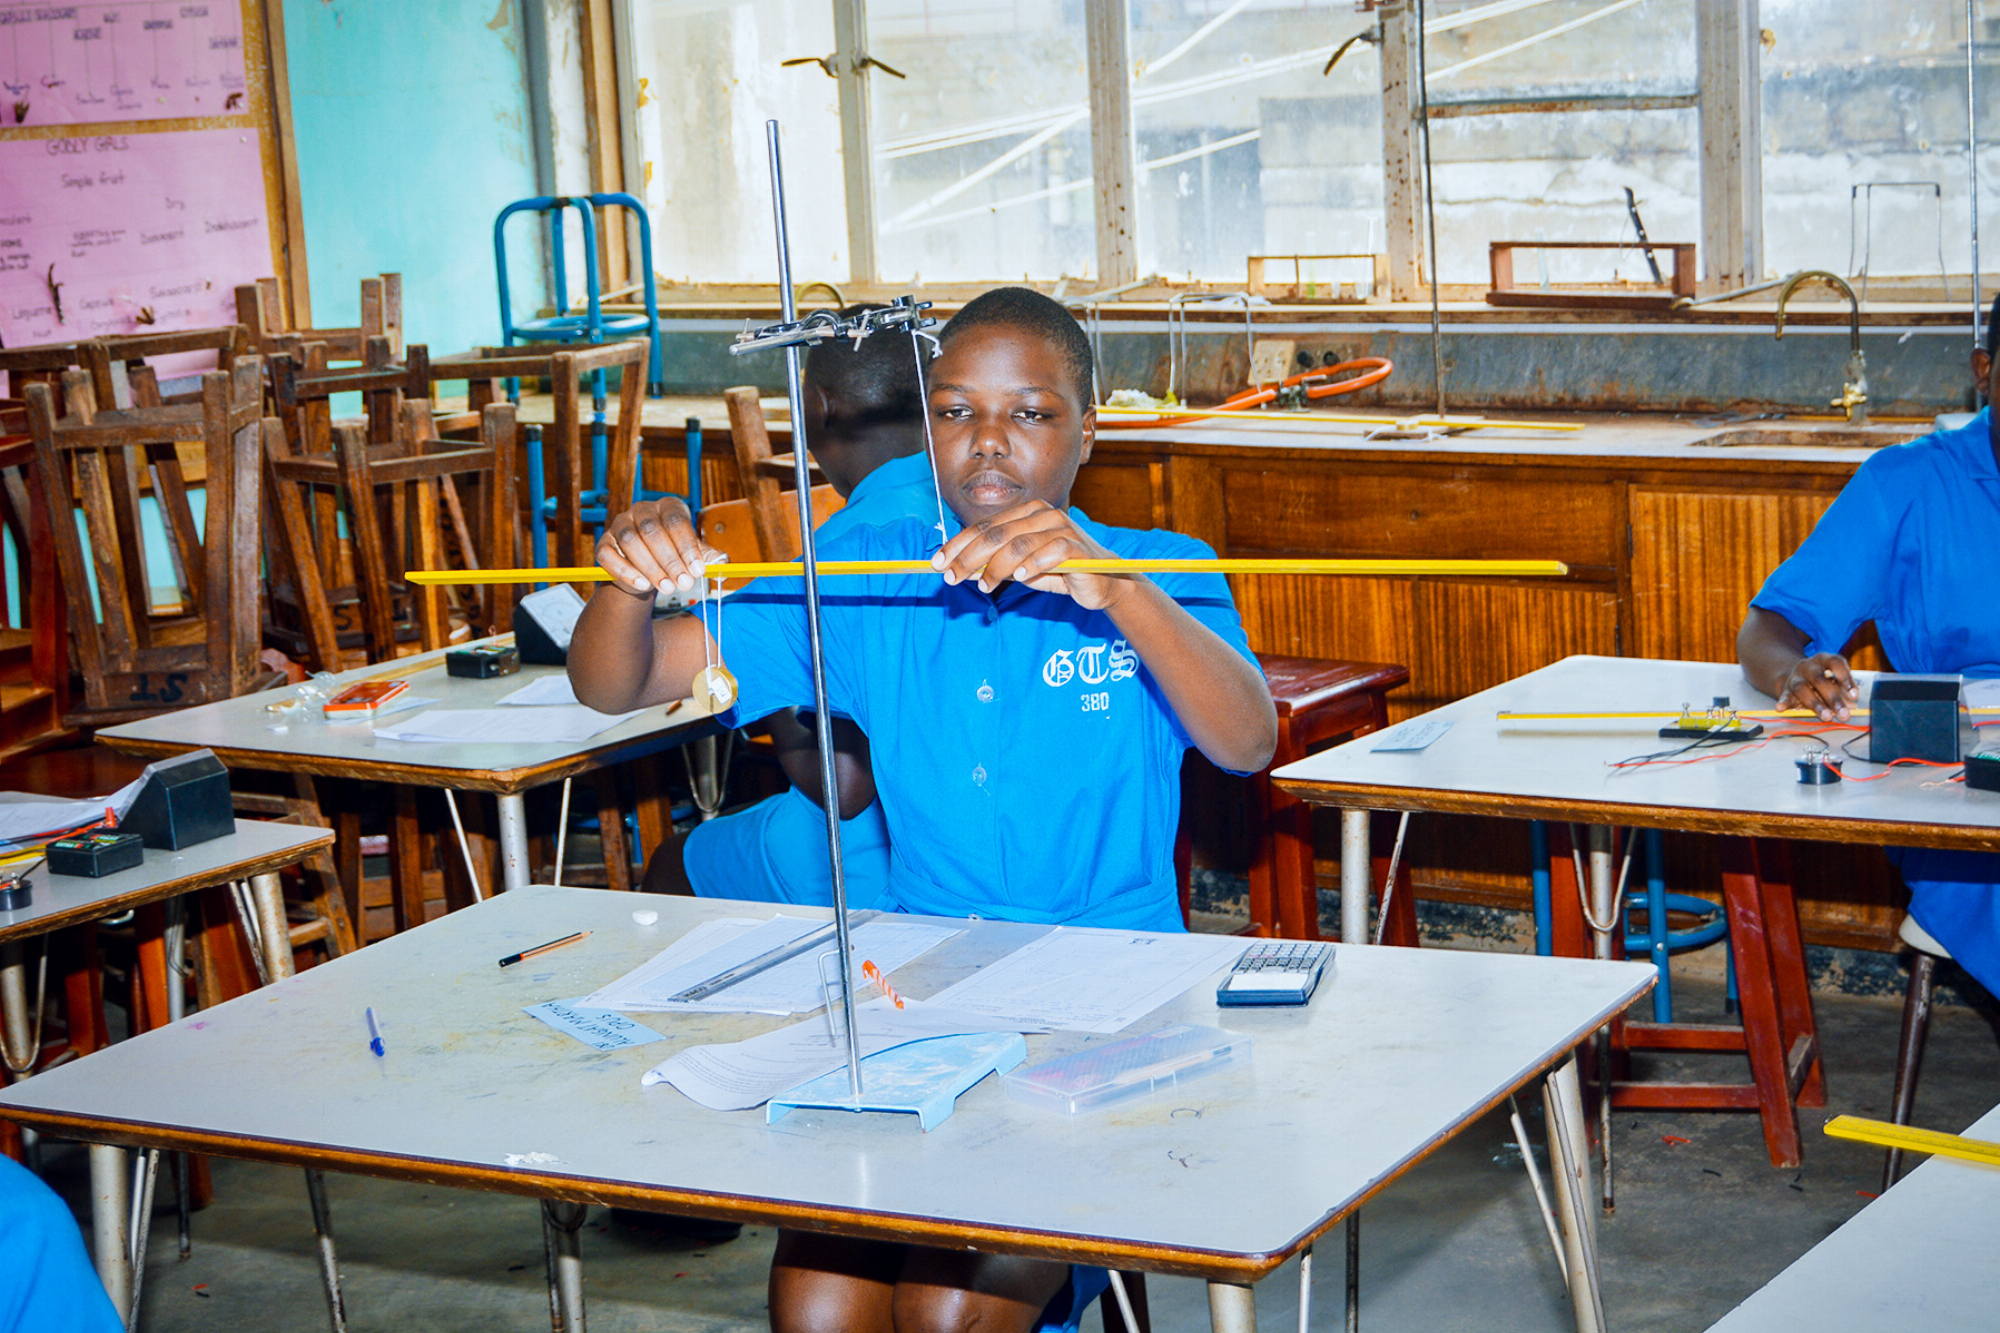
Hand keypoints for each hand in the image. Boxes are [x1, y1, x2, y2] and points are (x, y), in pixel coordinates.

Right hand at [594, 498, 723, 597]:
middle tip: (684, 584)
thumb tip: (723, 565)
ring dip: (650, 567)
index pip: (676, 521)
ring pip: (631, 542)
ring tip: (667, 588)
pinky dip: (625, 572)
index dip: (687, 546)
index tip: (698, 571)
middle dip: (670, 560)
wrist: (647, 569)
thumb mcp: (693, 555)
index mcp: (668, 506)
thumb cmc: (675, 556)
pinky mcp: (604, 543)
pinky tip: (642, 586)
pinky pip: (609, 555)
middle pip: (652, 530)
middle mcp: (642, 510)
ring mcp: (620, 525)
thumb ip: (708, 558)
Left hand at [930, 501, 1136, 608]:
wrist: (1102, 581)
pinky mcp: (1076, 545)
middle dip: (969, 556)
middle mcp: (1042, 514)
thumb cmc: (1057, 571)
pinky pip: (1050, 552)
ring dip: (996, 567)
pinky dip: (1032, 564)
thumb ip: (993, 563)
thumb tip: (957, 568)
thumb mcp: (1019, 567)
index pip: (984, 526)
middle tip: (951, 577)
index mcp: (1026, 512)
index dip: (958, 545)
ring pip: (1018, 544)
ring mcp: (1061, 527)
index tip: (937, 563)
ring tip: (984, 586)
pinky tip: (1019, 577)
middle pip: (996, 534)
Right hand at [1776, 652, 1858, 720]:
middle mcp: (1807, 666)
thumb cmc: (1822, 679)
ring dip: (1816, 704)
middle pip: (1819, 679)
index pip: (1835, 663)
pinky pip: (1784, 696)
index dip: (1846, 678)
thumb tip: (1852, 706)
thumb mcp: (1834, 679)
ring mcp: (1795, 677)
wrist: (1797, 675)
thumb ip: (1843, 691)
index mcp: (1823, 659)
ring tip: (1827, 717)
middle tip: (1844, 713)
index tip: (1855, 696)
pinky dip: (1783, 702)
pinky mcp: (1785, 689)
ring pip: (1802, 689)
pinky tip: (1781, 708)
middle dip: (1833, 698)